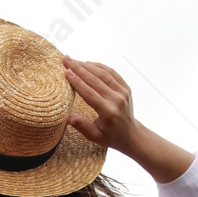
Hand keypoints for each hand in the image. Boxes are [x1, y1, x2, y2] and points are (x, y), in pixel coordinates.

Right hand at [62, 55, 193, 183]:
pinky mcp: (126, 88)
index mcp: (108, 111)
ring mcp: (123, 92)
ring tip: (74, 60)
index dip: (77, 82)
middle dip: (79, 68)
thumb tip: (69, 118)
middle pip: (95, 80)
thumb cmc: (110, 136)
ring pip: (104, 74)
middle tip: (66, 59)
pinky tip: (89, 63)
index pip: (89, 93)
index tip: (66, 71)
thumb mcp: (94, 136)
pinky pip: (112, 73)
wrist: (131, 134)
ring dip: (88, 65)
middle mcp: (117, 99)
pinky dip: (100, 66)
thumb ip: (82, 126)